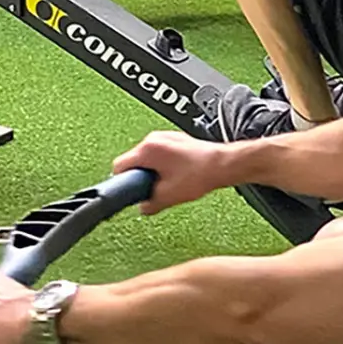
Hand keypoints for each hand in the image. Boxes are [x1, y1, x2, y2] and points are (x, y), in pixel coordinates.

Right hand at [113, 133, 230, 211]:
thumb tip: (143, 207)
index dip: (122, 183)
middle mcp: (154, 139)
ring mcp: (165, 136)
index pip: (119, 166)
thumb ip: (148, 204)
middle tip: (153, 189)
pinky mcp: (176, 139)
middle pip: (134, 161)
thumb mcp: (168, 196)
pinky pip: (161, 152)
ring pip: (148, 157)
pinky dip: (164, 164)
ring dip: (153, 171)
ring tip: (169, 182)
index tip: (129, 191)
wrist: (223, 164)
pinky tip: (177, 174)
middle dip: (140, 177)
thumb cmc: (201, 174)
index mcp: (147, 150)